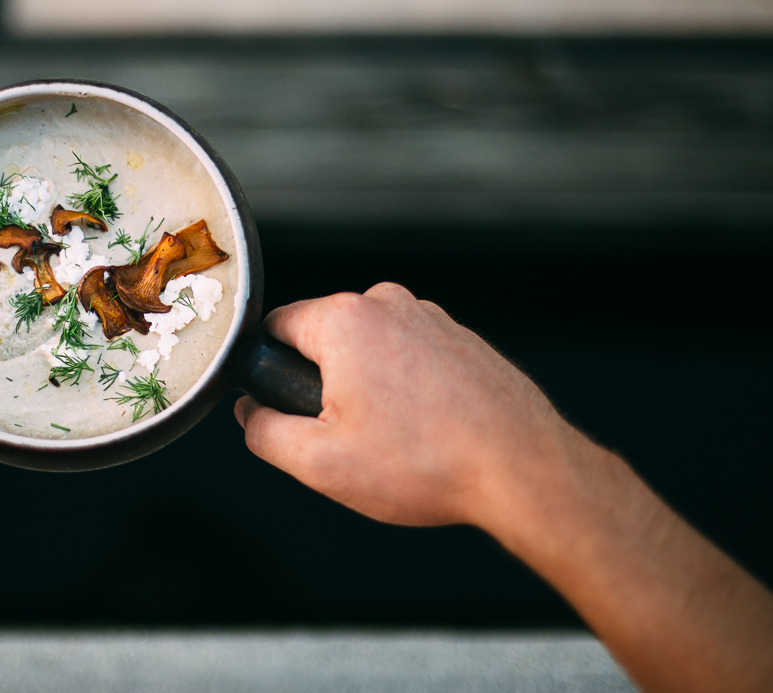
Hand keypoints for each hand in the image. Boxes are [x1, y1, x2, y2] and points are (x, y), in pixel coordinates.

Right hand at [235, 283, 772, 692]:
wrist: (523, 468)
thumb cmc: (426, 463)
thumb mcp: (318, 462)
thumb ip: (263, 431)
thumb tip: (250, 414)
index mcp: (345, 319)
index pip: (276, 327)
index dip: (271, 373)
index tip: (290, 411)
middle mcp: (390, 304)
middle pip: (325, 339)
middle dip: (325, 386)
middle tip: (348, 439)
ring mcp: (433, 319)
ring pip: (371, 352)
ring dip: (370, 391)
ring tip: (396, 443)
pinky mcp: (464, 342)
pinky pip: (412, 361)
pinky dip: (410, 393)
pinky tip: (427, 435)